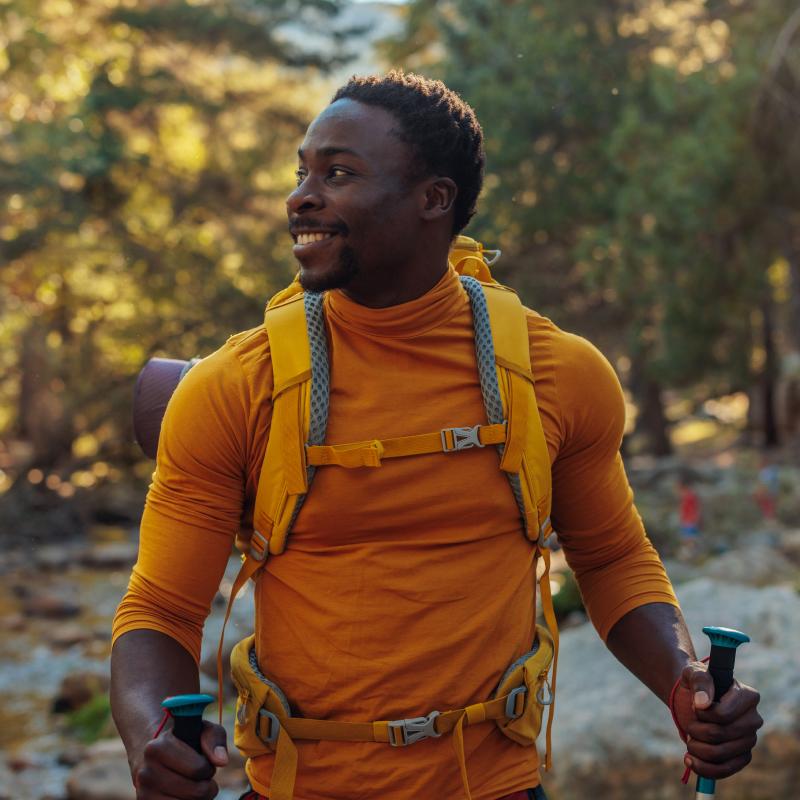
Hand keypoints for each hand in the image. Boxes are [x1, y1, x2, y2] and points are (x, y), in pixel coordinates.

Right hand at [133, 720, 228, 798]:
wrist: (155, 756)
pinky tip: (185, 795)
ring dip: (199, 798)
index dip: (207, 768)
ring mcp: (144, 792)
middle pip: (196, 792)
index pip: (198, 768)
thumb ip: (214, 739)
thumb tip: (221, 761)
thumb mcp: (202, 730)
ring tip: (194, 785)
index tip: (204, 762)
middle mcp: (146, 771)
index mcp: (157, 748)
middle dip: (206, 785)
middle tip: (201, 776)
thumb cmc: (185, 741)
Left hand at [672, 662, 762, 779]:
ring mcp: (749, 739)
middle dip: (696, 730)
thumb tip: (703, 703)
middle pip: (720, 734)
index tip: (695, 706)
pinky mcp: (742, 756)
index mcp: (747, 696)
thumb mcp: (693, 673)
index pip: (723, 715)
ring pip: (721, 754)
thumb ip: (700, 681)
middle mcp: (753, 719)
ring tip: (689, 739)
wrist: (693, 699)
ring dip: (697, 748)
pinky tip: (690, 760)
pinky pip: (726, 769)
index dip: (702, 714)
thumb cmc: (696, 684)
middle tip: (690, 723)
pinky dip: (705, 768)